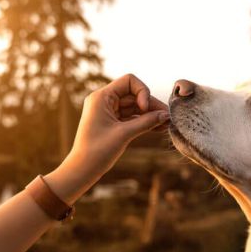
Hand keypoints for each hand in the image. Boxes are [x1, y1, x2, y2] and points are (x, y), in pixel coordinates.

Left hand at [46, 74, 168, 202]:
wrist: (82, 170)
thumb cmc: (98, 151)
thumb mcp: (124, 134)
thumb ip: (146, 122)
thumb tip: (166, 115)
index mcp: (102, 97)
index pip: (129, 81)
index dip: (142, 92)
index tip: (145, 108)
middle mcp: (104, 101)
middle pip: (134, 95)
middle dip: (151, 106)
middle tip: (168, 117)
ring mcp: (108, 112)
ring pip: (135, 107)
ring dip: (150, 115)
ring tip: (166, 124)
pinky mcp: (112, 123)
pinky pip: (131, 118)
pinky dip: (144, 122)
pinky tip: (158, 128)